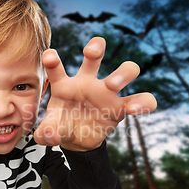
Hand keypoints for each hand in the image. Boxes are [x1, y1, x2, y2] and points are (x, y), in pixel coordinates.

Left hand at [34, 37, 156, 150]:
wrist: (78, 141)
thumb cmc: (62, 127)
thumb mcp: (50, 132)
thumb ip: (46, 133)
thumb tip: (51, 137)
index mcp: (64, 86)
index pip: (56, 68)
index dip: (52, 60)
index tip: (49, 56)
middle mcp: (86, 83)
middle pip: (94, 56)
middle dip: (95, 48)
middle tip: (92, 53)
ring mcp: (106, 93)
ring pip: (124, 71)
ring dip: (122, 73)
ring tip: (113, 84)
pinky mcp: (120, 107)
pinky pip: (140, 100)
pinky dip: (142, 102)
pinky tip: (134, 109)